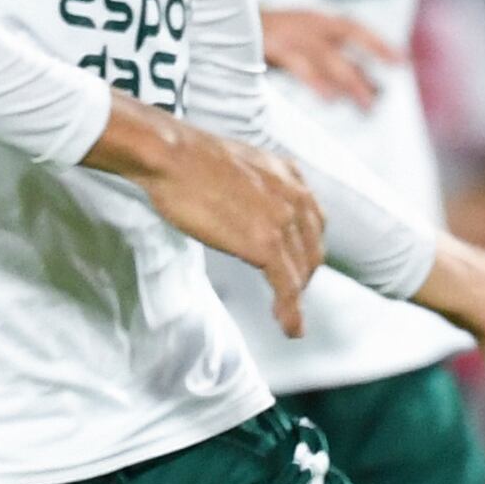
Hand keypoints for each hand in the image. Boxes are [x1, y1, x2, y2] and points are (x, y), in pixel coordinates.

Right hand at [90, 99, 321, 333]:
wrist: (171, 157)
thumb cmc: (187, 159)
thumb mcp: (239, 164)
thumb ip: (255, 185)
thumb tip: (246, 202)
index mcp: (288, 175)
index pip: (312, 221)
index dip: (306, 249)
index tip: (297, 265)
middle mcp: (295, 196)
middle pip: (312, 249)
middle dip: (303, 275)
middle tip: (289, 295)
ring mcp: (282, 221)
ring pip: (301, 272)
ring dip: (297, 299)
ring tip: (289, 319)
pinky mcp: (266, 245)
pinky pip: (287, 287)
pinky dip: (291, 311)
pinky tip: (289, 327)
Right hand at [262, 10, 403, 108]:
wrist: (222, 19)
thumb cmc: (266, 36)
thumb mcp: (299, 40)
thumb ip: (327, 60)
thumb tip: (362, 85)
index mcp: (316, 19)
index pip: (354, 28)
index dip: (377, 43)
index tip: (401, 61)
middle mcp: (308, 23)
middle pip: (347, 39)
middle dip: (368, 65)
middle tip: (383, 95)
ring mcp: (291, 34)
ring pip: (328, 57)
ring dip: (349, 82)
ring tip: (367, 105)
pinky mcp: (273, 46)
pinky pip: (300, 65)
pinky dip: (316, 81)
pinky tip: (329, 98)